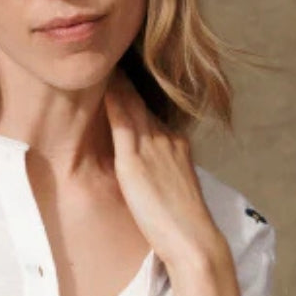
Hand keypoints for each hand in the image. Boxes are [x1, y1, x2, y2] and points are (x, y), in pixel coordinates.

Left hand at [103, 65, 226, 271]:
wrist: (193, 242)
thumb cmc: (180, 227)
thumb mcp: (171, 191)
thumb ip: (157, 175)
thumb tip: (145, 176)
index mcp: (176, 146)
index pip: (152, 111)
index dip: (136, 93)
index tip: (123, 73)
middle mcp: (167, 140)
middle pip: (143, 100)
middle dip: (128, 78)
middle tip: (111, 53)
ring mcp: (153, 148)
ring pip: (133, 104)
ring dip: (119, 82)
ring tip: (103, 59)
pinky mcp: (136, 161)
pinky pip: (122, 122)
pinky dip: (114, 101)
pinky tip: (103, 85)